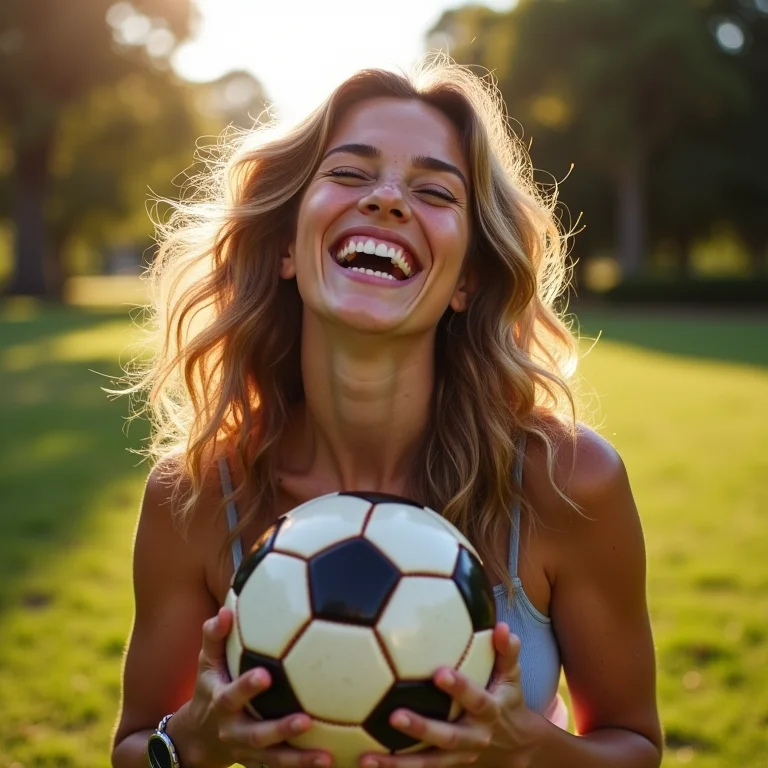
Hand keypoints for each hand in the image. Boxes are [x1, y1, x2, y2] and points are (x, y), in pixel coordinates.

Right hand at [175, 606, 332, 767]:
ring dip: (299, 760)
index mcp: (221, 703)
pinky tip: (331, 764)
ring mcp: (247, 752)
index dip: (247, 687)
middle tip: (306, 720)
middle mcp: (234, 731)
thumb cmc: (209, 688)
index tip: (266, 675)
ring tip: (326, 757)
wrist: (196, 740)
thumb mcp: (206, 663)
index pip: (232, 695)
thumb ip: (214, 637)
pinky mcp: (259, 764)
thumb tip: (225, 610)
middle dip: (280, 729)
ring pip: (273, 760)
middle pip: (257, 735)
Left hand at [360, 623, 535, 767]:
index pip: (477, 700)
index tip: (440, 672)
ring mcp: (458, 757)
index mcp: (491, 712)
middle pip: (447, 737)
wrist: (514, 745)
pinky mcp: (444, 767)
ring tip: (368, 757)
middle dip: (421, 728)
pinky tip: (363, 761)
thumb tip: (502, 627)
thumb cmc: (505, 698)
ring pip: (427, 762)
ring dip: (397, 762)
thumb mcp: (511, 676)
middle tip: (394, 715)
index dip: (461, 688)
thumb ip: (507, 652)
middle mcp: (474, 738)